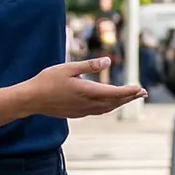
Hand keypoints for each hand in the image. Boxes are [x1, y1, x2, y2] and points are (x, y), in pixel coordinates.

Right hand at [22, 57, 146, 118]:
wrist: (30, 100)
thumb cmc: (48, 80)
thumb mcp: (69, 67)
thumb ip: (89, 65)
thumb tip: (108, 61)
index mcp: (86, 91)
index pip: (113, 93)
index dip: (128, 91)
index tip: (140, 88)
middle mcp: (86, 104)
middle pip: (113, 102)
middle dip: (129, 97)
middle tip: (143, 93)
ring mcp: (81, 111)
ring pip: (106, 108)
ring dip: (120, 103)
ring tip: (132, 98)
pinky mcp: (76, 114)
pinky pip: (98, 111)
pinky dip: (109, 107)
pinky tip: (111, 103)